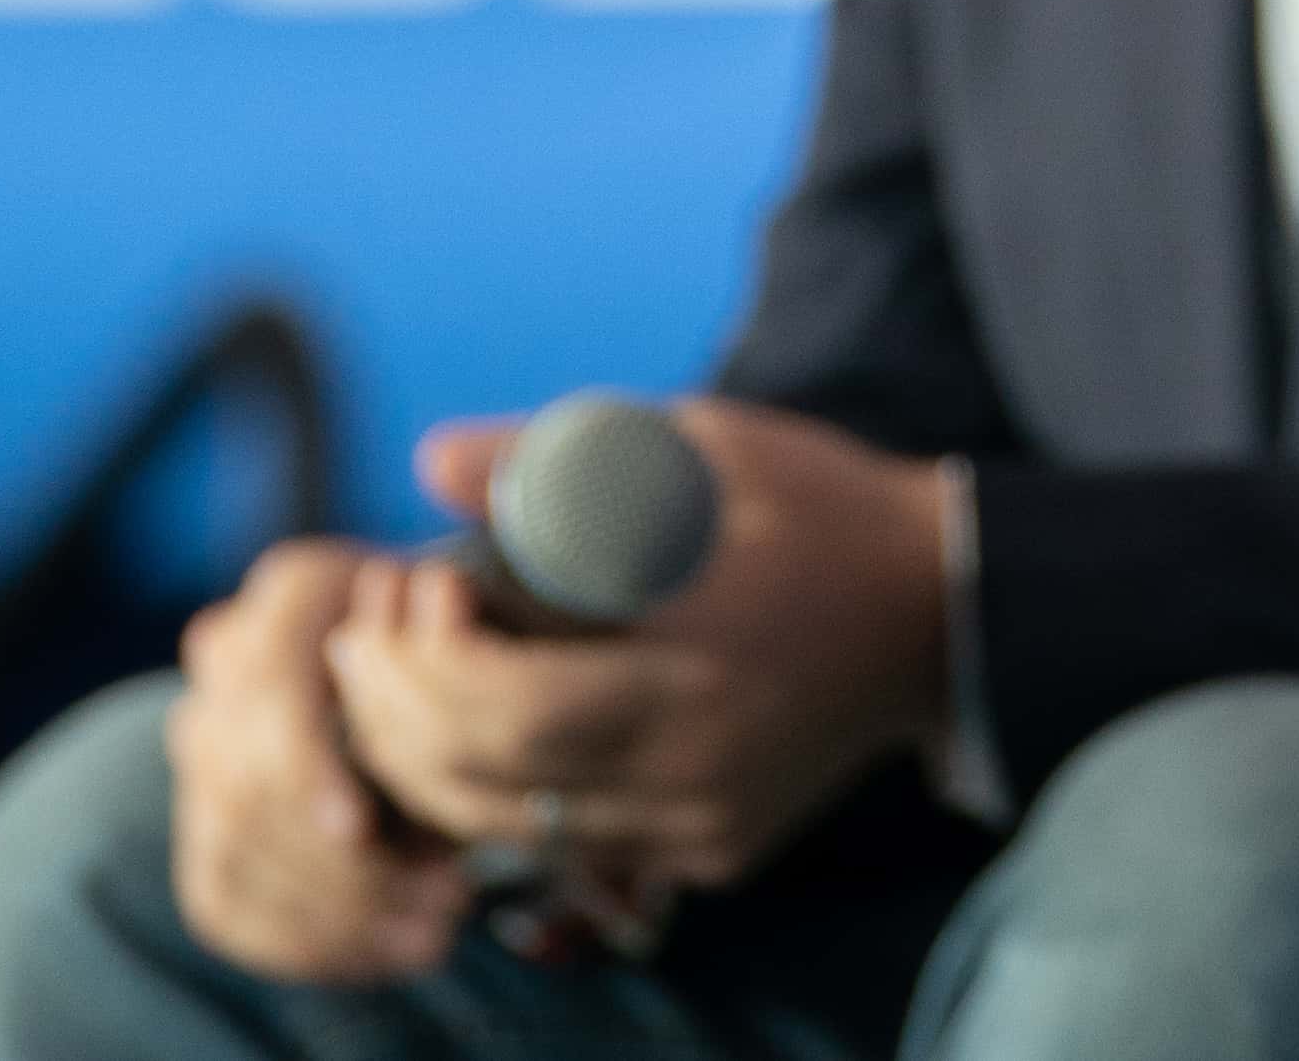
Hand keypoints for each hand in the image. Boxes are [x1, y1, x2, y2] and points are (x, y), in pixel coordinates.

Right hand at [164, 540, 468, 984]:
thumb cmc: (481, 646)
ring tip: (437, 933)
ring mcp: (205, 741)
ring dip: (337, 909)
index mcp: (295, 591)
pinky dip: (304, 940)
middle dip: (340, 861)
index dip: (301, 763)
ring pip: (234, 845)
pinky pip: (224, 896)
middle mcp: (229, 657)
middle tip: (441, 899)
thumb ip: (454, 627)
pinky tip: (387, 955)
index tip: (358, 830)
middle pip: (243, 779)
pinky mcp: (205, 818)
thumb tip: (435, 598)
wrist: (438, 673)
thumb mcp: (487, 629)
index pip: (266, 678)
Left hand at [324, 400, 953, 894]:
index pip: (508, 709)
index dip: (426, 662)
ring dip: (427, 765)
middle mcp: (698, 772)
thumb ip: (566, 454)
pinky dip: (502, 796)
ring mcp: (706, 825)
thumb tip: (431, 463)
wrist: (939, 608)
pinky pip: (572, 844)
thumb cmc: (814, 507)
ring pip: (516, 829)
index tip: (410, 587)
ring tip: (393, 686)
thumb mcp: (702, 446)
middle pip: (492, 780)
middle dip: (396, 713)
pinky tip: (475, 734)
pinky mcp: (714, 852)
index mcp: (699, 670)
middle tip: (359, 643)